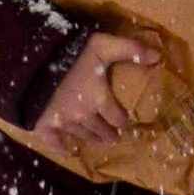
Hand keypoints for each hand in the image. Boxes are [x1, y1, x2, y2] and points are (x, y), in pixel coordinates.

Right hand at [33, 30, 163, 154]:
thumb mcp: (104, 45)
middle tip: (114, 138)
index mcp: (99, 99)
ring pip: (81, 134)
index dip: (124, 121)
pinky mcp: (43, 122)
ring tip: (97, 141)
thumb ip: (131, 50)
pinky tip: (67, 150)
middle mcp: (83, 115)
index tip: (127, 124)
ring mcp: (62, 121)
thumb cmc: (72, 52)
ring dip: (91, 139)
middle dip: (109, 134)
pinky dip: (60, 147)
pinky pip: (53, 140)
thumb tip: (159, 56)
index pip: (117, 117)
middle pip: (100, 130)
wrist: (34, 59)